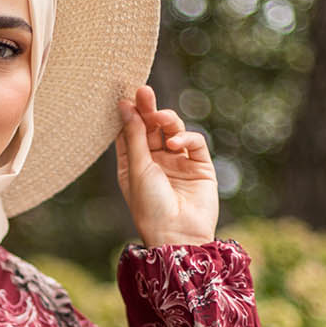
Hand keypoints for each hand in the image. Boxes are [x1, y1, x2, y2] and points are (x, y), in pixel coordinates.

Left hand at [115, 84, 218, 246]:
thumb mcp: (138, 168)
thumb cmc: (150, 207)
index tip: (125, 96)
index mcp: (134, 166)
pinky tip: (175, 143)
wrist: (178, 235)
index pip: (130, 133)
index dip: (129, 115)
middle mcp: (156, 163)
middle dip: (148, 109)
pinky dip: (185, 137)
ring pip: (173, 131)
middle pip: (151, 128)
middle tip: (143, 90)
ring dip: (166, 120)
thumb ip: (134, 135)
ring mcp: (178, 163)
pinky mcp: (200, 166)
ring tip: (160, 119)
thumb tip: (125, 105)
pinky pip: (193, 143)